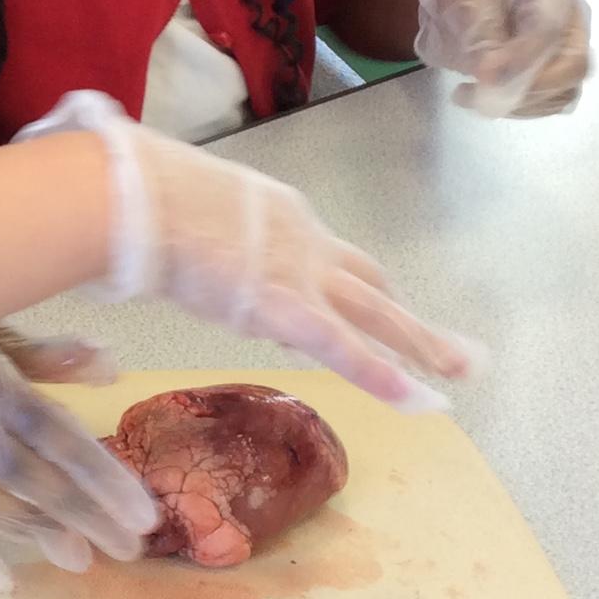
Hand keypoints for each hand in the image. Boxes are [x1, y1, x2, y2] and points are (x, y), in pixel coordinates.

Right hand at [20, 93, 481, 412]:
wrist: (137, 197)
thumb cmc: (136, 197)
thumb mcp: (177, 207)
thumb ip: (189, 232)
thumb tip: (161, 249)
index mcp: (278, 215)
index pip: (327, 257)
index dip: (354, 289)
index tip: (371, 311)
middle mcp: (305, 241)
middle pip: (371, 286)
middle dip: (410, 319)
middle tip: (453, 349)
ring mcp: (303, 273)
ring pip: (379, 316)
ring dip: (423, 346)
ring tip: (462, 374)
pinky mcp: (291, 308)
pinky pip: (348, 350)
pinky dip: (385, 377)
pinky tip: (421, 402)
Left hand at [414, 0, 590, 117]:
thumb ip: (481, 30)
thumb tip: (489, 74)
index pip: (551, 29)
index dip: (520, 58)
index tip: (483, 75)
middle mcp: (573, 20)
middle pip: (573, 66)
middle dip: (526, 87)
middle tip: (479, 92)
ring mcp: (571, 48)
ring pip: (565, 91)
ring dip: (518, 103)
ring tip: (469, 94)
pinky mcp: (560, 73)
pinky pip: (551, 102)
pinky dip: (518, 109)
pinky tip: (482, 98)